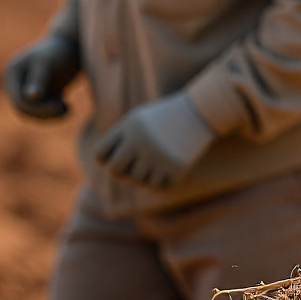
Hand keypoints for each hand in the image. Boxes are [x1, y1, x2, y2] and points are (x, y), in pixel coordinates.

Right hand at [4, 35, 80, 118]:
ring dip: (49, 116)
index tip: (58, 106)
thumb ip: (39, 78)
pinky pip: (41, 113)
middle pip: (22, 109)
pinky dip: (53, 114)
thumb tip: (30, 97)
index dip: (35, 107)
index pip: (18, 99)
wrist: (73, 46)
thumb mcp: (48, 62)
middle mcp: (15, 82)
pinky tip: (67, 107)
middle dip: (44, 113)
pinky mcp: (38, 96)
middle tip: (66, 109)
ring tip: (68, 109)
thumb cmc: (60, 51)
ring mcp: (24, 90)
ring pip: (31, 114)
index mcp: (12, 71)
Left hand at [95, 93, 214, 188]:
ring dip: (146, 174)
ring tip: (157, 160)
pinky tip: (169, 168)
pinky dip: (162, 181)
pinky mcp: (175, 168)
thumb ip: (119, 142)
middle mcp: (140, 142)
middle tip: (134, 166)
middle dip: (121, 172)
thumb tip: (111, 172)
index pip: (101, 154)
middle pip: (115, 171)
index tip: (120, 155)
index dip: (107, 158)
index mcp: (129, 127)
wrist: (199, 112)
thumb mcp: (138, 121)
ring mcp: (158, 156)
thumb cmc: (164, 117)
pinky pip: (158, 187)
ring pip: (139, 181)